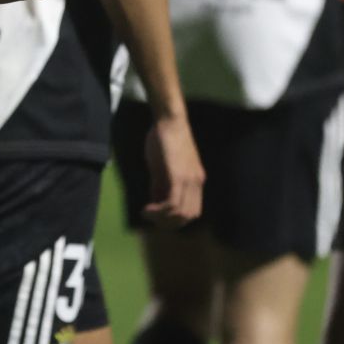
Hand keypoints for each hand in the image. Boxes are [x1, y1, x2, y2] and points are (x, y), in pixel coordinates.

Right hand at [143, 112, 203, 226]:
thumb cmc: (164, 139)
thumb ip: (161, 184)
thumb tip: (156, 200)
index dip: (175, 219)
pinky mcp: (178, 176)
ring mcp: (189, 180)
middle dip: (168, 223)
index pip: (192, 211)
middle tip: (150, 218)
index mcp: (196, 181)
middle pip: (188, 216)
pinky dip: (159, 211)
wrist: (169, 120)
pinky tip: (146, 208)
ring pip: (180, 213)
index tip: (157, 216)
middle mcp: (196, 183)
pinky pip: (172, 203)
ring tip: (146, 213)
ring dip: (162, 219)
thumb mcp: (163, 166)